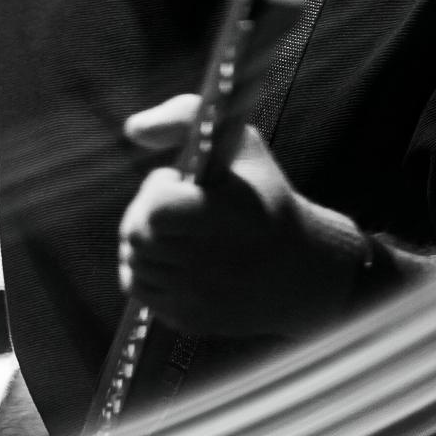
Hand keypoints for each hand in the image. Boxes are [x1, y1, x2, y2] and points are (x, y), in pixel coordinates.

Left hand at [119, 95, 366, 337]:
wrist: (303, 271)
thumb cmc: (266, 198)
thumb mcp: (240, 144)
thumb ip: (184, 115)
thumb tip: (132, 129)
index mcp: (221, 216)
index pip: (153, 208)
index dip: (157, 192)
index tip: (179, 184)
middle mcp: (207, 263)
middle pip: (135, 236)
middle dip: (148, 216)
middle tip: (177, 210)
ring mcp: (196, 297)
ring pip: (134, 264)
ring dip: (146, 244)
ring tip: (178, 233)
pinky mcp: (189, 320)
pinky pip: (141, 292)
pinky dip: (149, 272)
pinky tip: (176, 258)